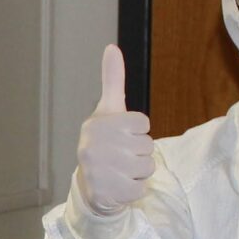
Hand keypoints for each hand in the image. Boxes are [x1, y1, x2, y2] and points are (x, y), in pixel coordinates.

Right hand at [74, 44, 155, 215]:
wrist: (91, 186)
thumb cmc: (105, 142)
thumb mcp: (109, 110)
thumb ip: (112, 80)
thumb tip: (111, 47)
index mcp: (97, 124)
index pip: (143, 123)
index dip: (138, 132)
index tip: (123, 136)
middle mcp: (94, 145)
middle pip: (147, 146)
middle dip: (139, 153)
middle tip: (121, 157)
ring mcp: (99, 170)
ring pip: (147, 167)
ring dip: (140, 172)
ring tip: (121, 172)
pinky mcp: (107, 192)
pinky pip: (141, 188)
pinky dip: (135, 189)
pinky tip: (120, 186)